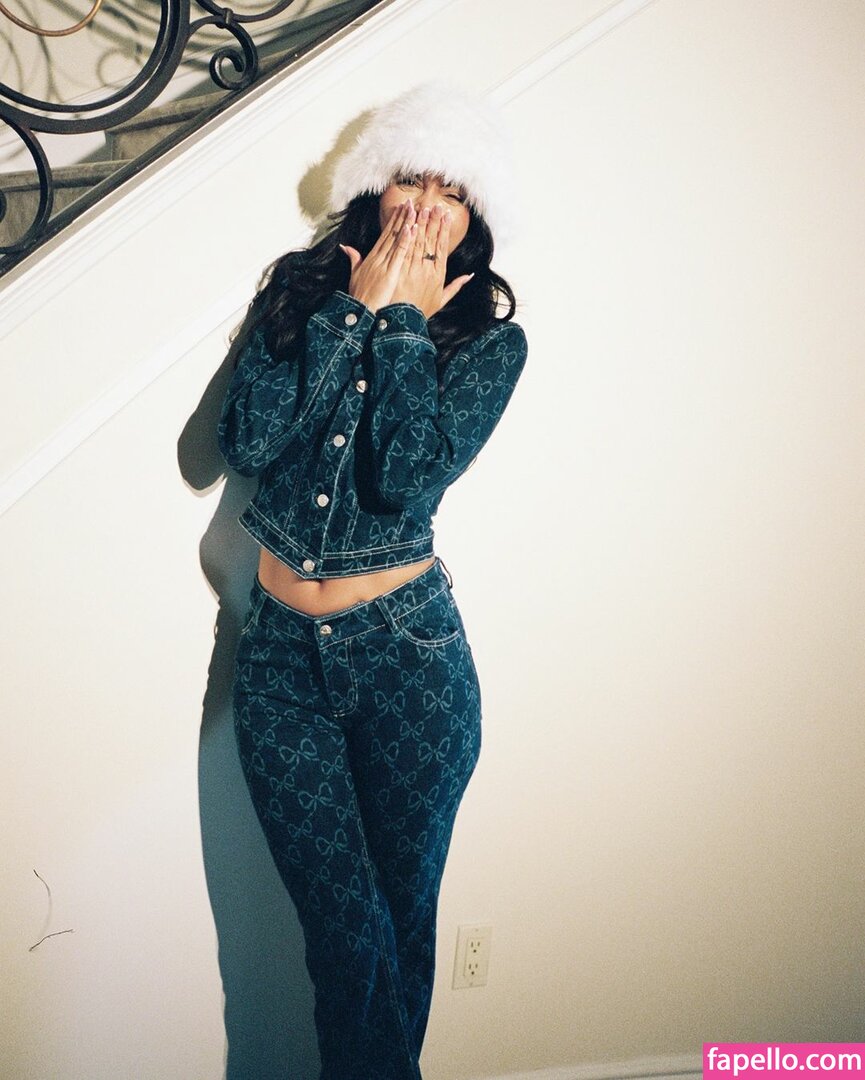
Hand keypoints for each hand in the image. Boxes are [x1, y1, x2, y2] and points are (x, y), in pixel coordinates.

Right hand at [339, 200, 414, 311]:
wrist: (361, 312)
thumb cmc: (359, 297)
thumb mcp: (354, 275)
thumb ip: (353, 259)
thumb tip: (345, 247)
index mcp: (371, 258)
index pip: (385, 235)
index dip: (393, 221)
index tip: (401, 208)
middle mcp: (378, 258)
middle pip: (392, 233)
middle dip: (401, 217)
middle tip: (410, 202)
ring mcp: (384, 264)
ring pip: (397, 240)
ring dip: (406, 224)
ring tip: (414, 209)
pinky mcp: (390, 273)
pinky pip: (399, 254)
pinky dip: (405, 241)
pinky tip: (412, 229)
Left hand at [390, 203, 473, 318]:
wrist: (403, 322)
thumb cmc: (421, 311)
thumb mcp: (441, 300)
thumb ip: (456, 287)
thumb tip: (470, 275)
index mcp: (438, 275)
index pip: (442, 247)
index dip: (444, 230)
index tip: (446, 215)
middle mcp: (427, 270)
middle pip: (431, 241)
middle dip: (433, 221)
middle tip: (436, 205)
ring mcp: (414, 269)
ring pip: (418, 242)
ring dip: (421, 223)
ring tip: (423, 208)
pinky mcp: (401, 270)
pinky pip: (405, 249)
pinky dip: (408, 235)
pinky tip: (410, 223)